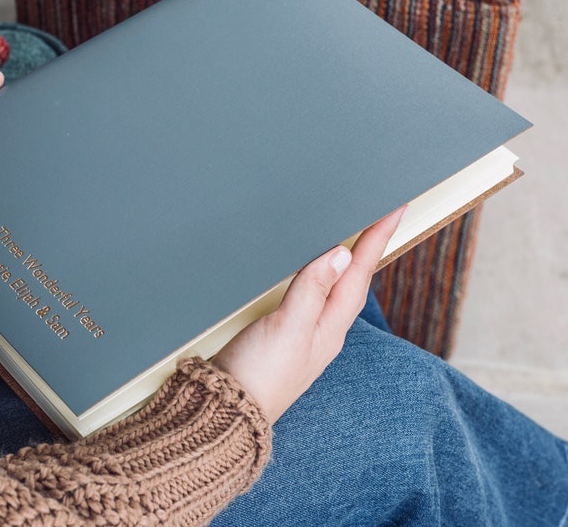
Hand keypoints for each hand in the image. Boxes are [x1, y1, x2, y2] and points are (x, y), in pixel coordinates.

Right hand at [212, 205, 405, 422]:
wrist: (227, 412)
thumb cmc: (258, 375)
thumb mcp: (288, 328)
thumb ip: (313, 289)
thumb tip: (341, 254)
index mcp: (329, 328)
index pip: (358, 274)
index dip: (376, 240)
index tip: (394, 210)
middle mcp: (322, 330)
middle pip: (353, 281)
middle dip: (368, 248)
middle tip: (380, 218)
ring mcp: (301, 334)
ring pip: (332, 288)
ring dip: (345, 261)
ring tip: (355, 238)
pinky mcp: (280, 335)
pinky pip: (309, 296)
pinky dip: (316, 275)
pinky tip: (309, 271)